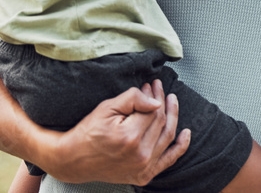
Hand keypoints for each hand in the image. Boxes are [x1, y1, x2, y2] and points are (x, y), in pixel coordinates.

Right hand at [45, 80, 188, 184]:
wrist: (74, 160)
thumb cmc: (88, 132)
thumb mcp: (107, 108)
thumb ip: (133, 99)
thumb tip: (156, 100)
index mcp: (130, 137)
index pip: (153, 111)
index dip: (155, 95)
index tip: (151, 85)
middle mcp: (139, 156)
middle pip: (161, 123)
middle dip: (163, 102)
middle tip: (158, 88)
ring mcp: (143, 168)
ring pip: (167, 138)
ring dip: (172, 117)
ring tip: (172, 101)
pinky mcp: (143, 176)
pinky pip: (168, 160)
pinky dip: (180, 147)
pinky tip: (186, 133)